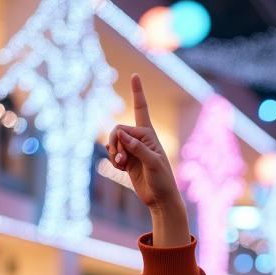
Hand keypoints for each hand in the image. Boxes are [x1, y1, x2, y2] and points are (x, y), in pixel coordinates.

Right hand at [107, 75, 189, 245]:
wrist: (160, 199)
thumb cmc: (162, 181)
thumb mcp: (153, 164)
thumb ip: (138, 148)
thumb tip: (123, 135)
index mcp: (149, 134)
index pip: (141, 109)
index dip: (138, 92)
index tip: (135, 75)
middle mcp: (140, 138)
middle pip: (117, 130)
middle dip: (115, 143)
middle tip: (121, 159)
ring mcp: (133, 149)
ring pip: (113, 141)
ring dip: (113, 152)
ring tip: (121, 165)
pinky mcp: (127, 160)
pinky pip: (113, 152)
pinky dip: (114, 159)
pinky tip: (121, 168)